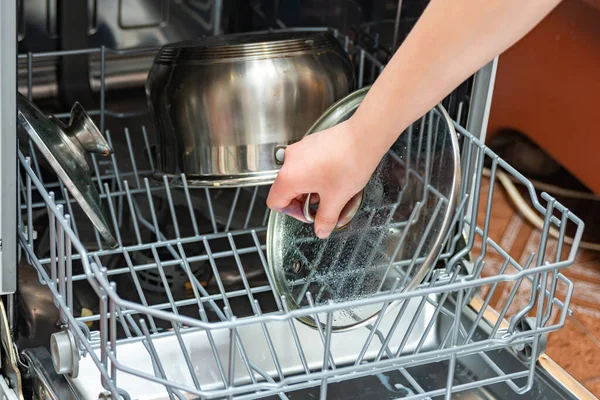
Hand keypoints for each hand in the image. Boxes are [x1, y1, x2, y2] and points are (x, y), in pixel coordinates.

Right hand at [266, 118, 380, 238]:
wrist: (365, 137)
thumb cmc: (349, 164)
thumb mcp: (336, 199)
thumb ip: (325, 219)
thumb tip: (321, 230)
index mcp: (289, 177)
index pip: (275, 202)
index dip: (293, 214)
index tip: (310, 214)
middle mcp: (290, 160)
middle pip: (286, 189)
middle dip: (305, 201)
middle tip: (325, 205)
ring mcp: (300, 148)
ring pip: (298, 176)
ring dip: (311, 187)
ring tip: (332, 189)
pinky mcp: (311, 142)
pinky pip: (306, 163)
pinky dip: (316, 174)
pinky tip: (335, 175)